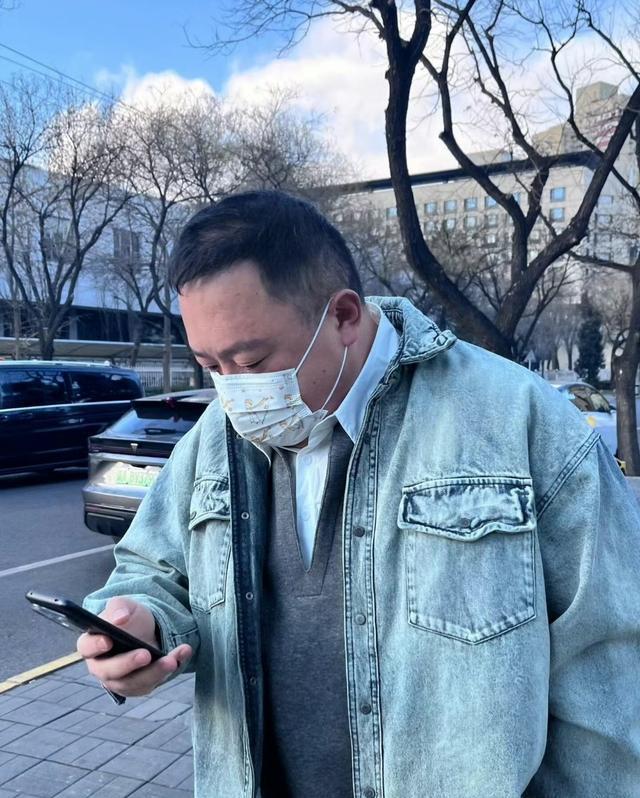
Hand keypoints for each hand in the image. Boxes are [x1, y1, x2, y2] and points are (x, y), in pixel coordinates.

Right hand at [76, 597, 192, 697]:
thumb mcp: (124, 605)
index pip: (87, 648)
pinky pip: (154, 682)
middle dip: (129, 664)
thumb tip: (119, 619)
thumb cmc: (128, 618)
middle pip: (111, 672)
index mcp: (92, 644)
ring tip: (171, 660)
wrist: (146, 629)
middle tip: (145, 654)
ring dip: (155, 672)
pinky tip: (183, 652)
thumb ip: (118, 608)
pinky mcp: (141, 685)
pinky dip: (171, 667)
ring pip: (135, 683)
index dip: (95, 645)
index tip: (108, 640)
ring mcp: (121, 680)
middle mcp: (103, 667)